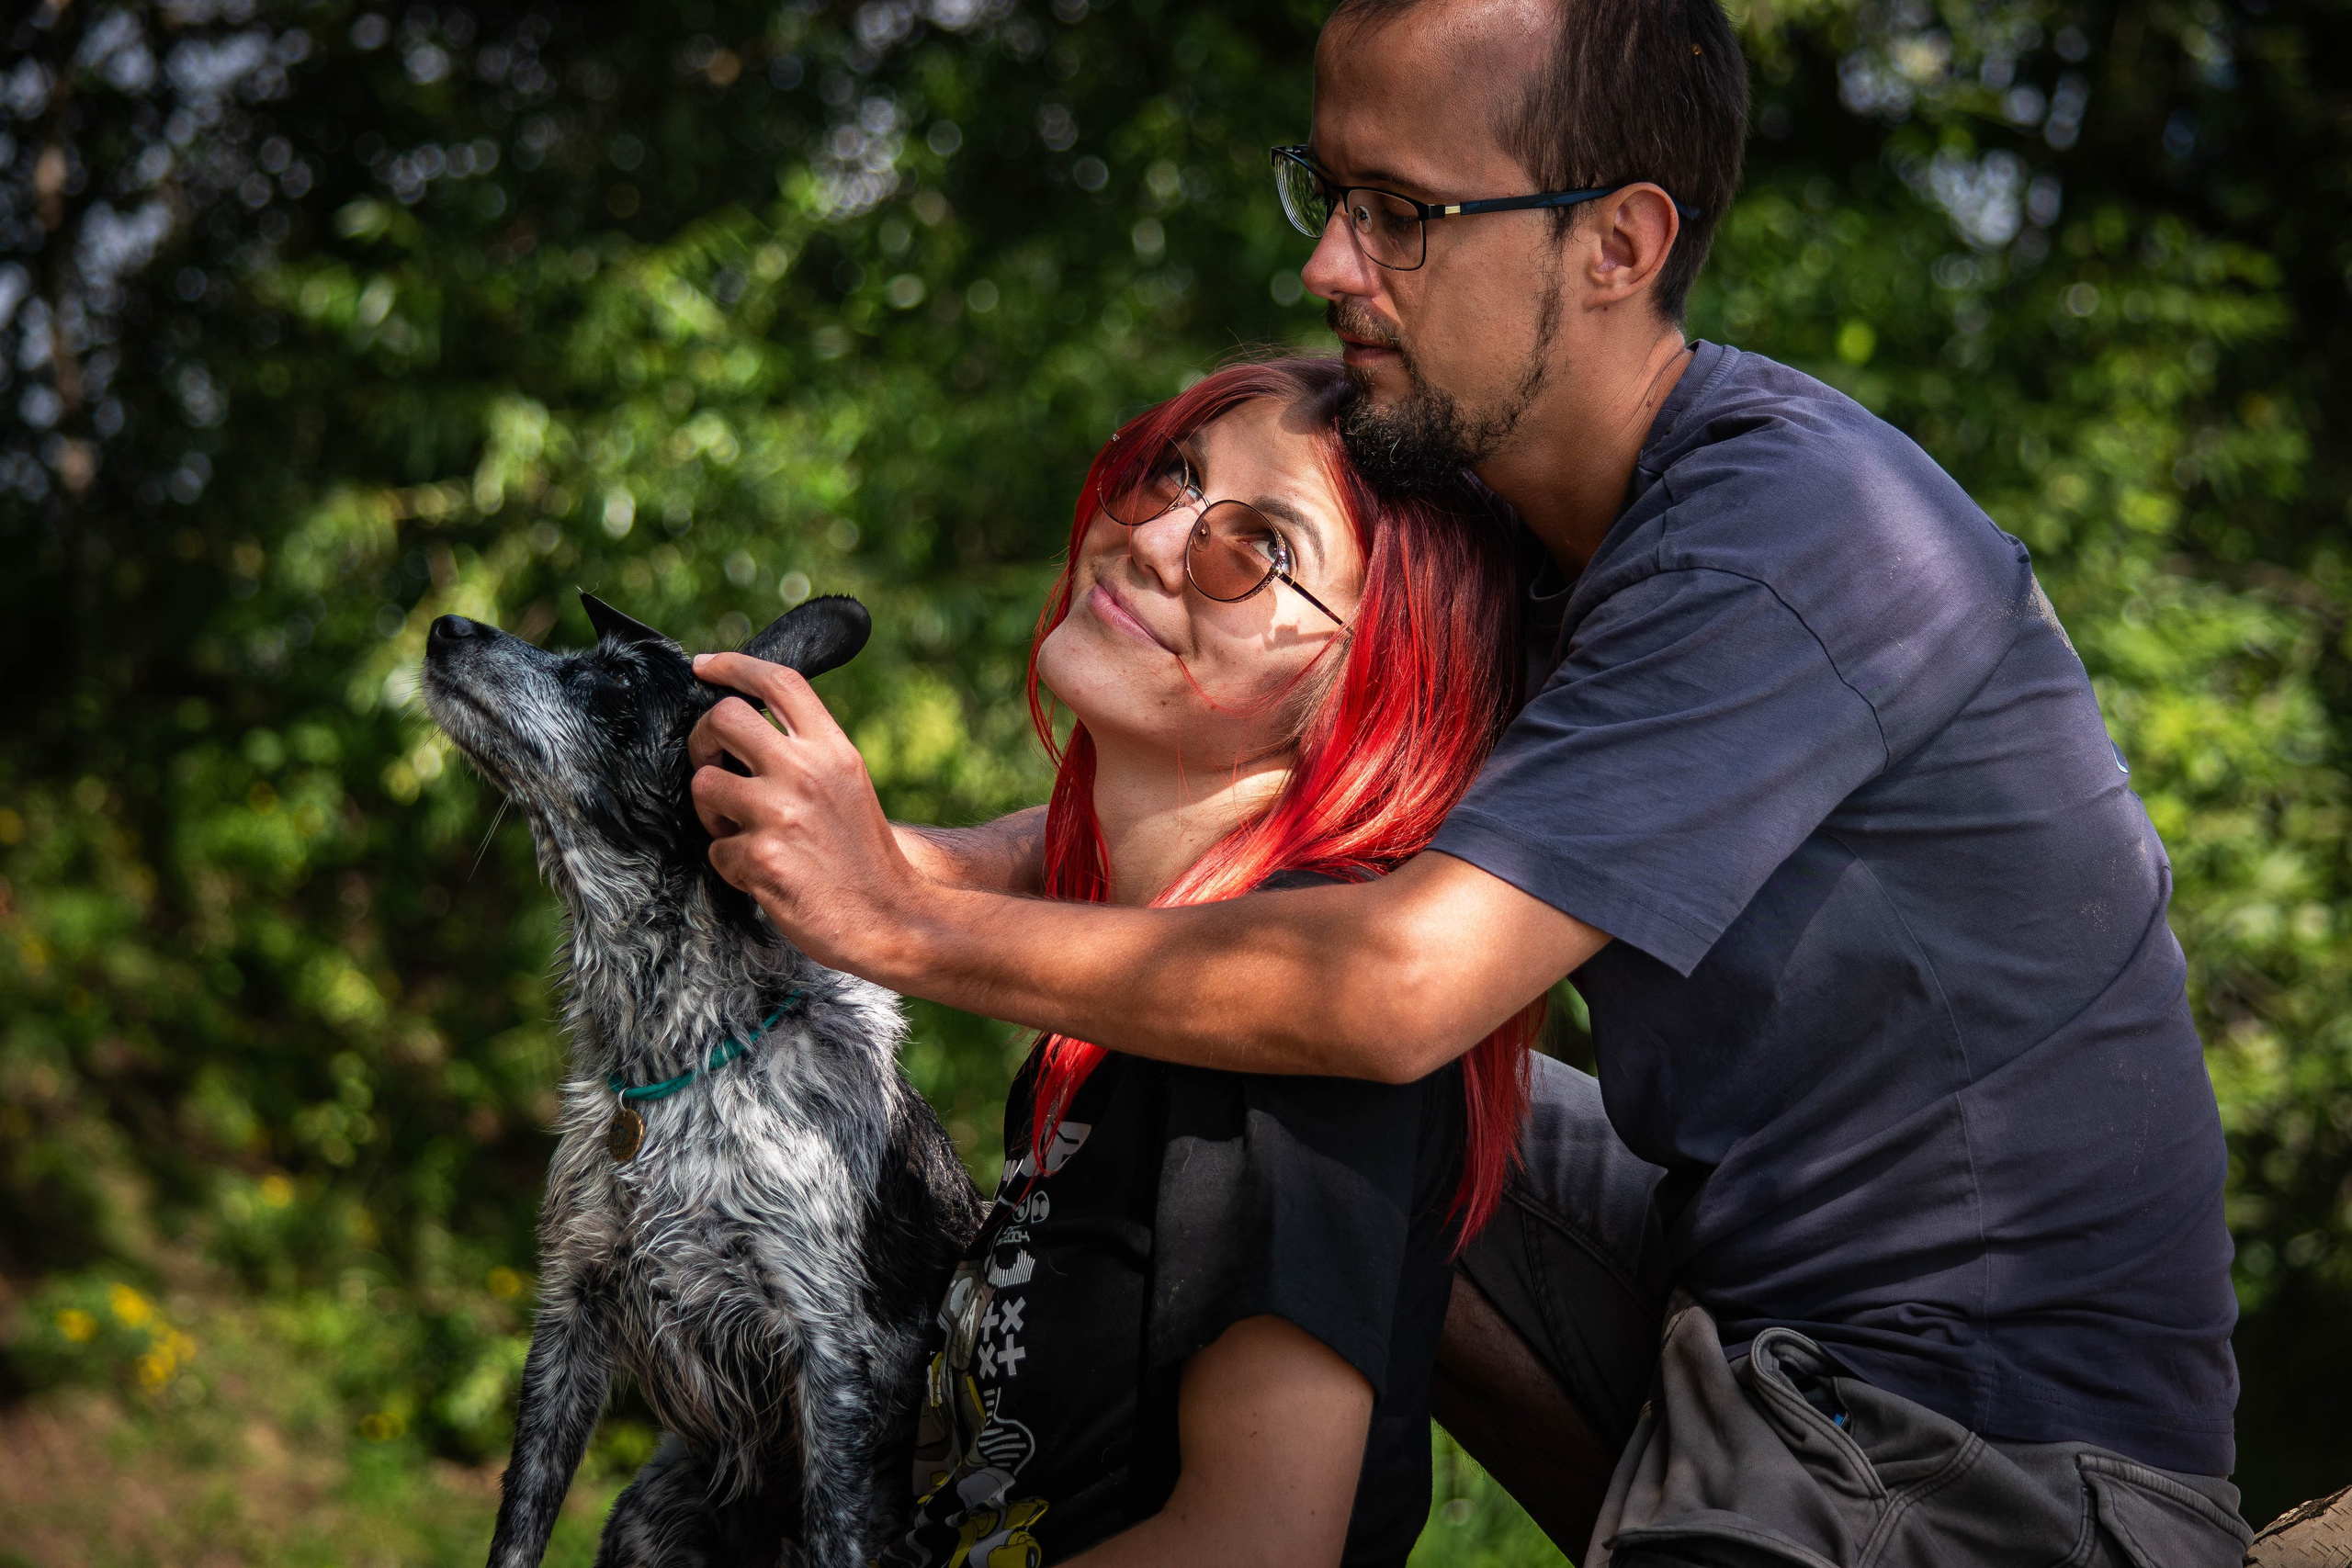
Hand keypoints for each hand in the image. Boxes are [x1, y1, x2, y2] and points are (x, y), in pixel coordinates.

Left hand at [685, 651, 925, 971]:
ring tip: (742, 832)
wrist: (889, 918)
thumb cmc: (863, 856)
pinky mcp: (762, 857)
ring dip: (711, 812)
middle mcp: (807, 772)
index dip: (734, 665)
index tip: (704, 667)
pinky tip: (762, 875)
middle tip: (713, 764)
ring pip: (704, 784)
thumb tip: (744, 727)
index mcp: (834, 749)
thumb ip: (807, 752)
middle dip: (702, 740)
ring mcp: (781, 813)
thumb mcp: (850, 784)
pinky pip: (714, 849)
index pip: (779, 681)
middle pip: (724, 718)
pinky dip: (731, 866)